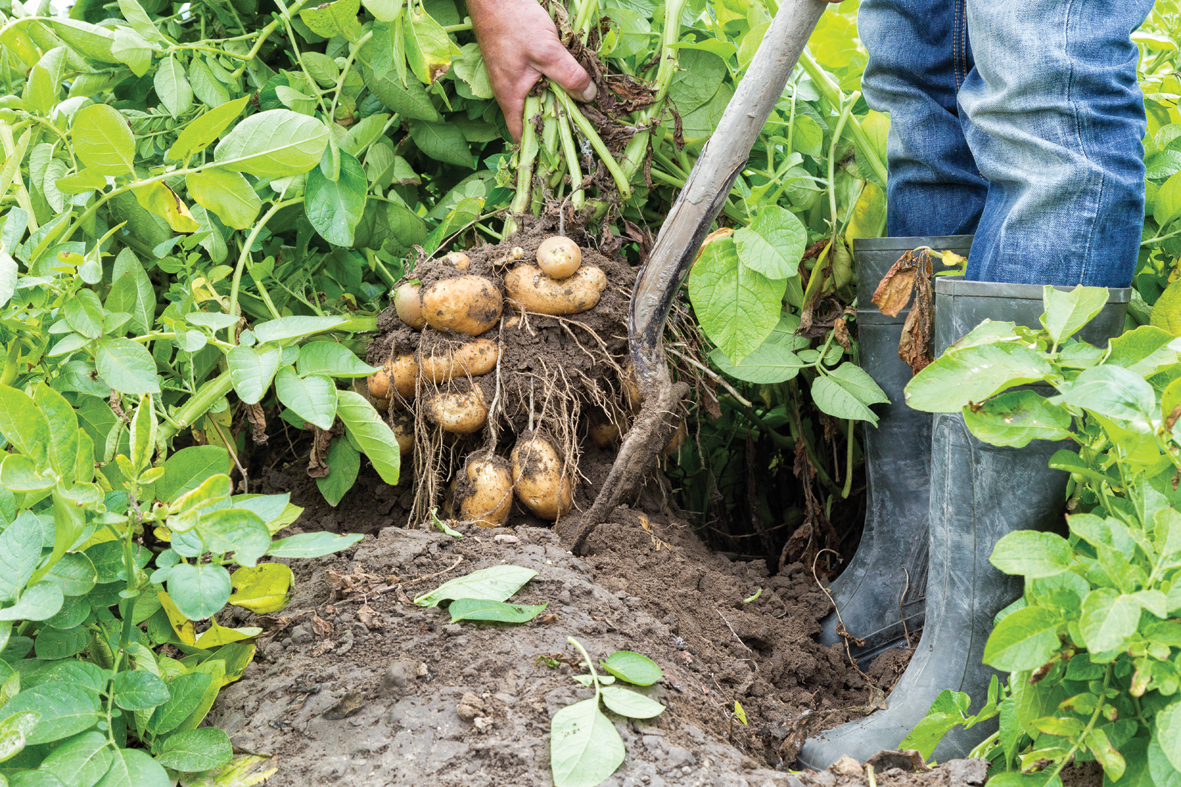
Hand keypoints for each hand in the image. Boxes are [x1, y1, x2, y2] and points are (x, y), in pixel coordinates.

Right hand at [469, 0, 595, 141]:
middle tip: (585, 120)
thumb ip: (569, 75)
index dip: (542, 147)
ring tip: (582, 98)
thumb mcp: (548, 51)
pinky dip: (554, 81)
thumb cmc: (514, 24)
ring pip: (540, 99)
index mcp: (511, 99)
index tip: (567, 146)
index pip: (523, 137)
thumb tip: (590, 96)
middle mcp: (511, 94)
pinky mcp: (521, 65)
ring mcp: (515, 79)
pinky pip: (539, 82)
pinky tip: (570, 74)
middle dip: (559, 121)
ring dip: (559, 98)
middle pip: (536, 119)